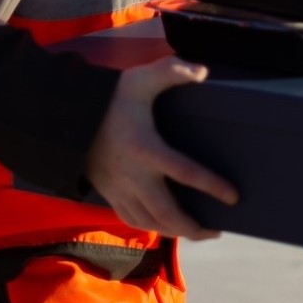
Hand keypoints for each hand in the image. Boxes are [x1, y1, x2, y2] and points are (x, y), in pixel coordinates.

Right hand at [84, 55, 238, 240]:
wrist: (69, 114)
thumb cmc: (110, 96)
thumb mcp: (140, 79)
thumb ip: (171, 70)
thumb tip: (203, 71)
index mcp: (146, 148)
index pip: (185, 173)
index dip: (211, 186)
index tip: (233, 197)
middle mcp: (134, 175)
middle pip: (168, 213)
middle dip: (194, 228)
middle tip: (216, 231)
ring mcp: (120, 188)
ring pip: (150, 222)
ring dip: (175, 232)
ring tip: (196, 232)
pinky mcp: (109, 192)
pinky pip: (132, 219)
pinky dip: (151, 227)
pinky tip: (163, 225)